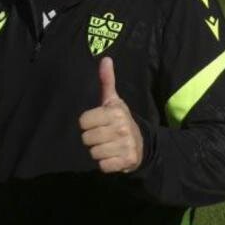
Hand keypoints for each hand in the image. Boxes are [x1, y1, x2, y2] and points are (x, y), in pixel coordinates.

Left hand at [79, 57, 143, 173]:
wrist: (141, 144)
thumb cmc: (121, 120)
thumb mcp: (113, 101)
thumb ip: (106, 81)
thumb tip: (105, 59)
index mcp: (115, 112)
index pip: (83, 121)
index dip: (88, 123)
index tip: (98, 123)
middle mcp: (120, 127)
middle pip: (86, 138)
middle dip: (93, 139)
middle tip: (104, 136)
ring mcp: (124, 145)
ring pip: (93, 152)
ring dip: (99, 152)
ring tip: (108, 146)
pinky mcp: (126, 161)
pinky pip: (103, 166)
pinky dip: (106, 164)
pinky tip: (113, 157)